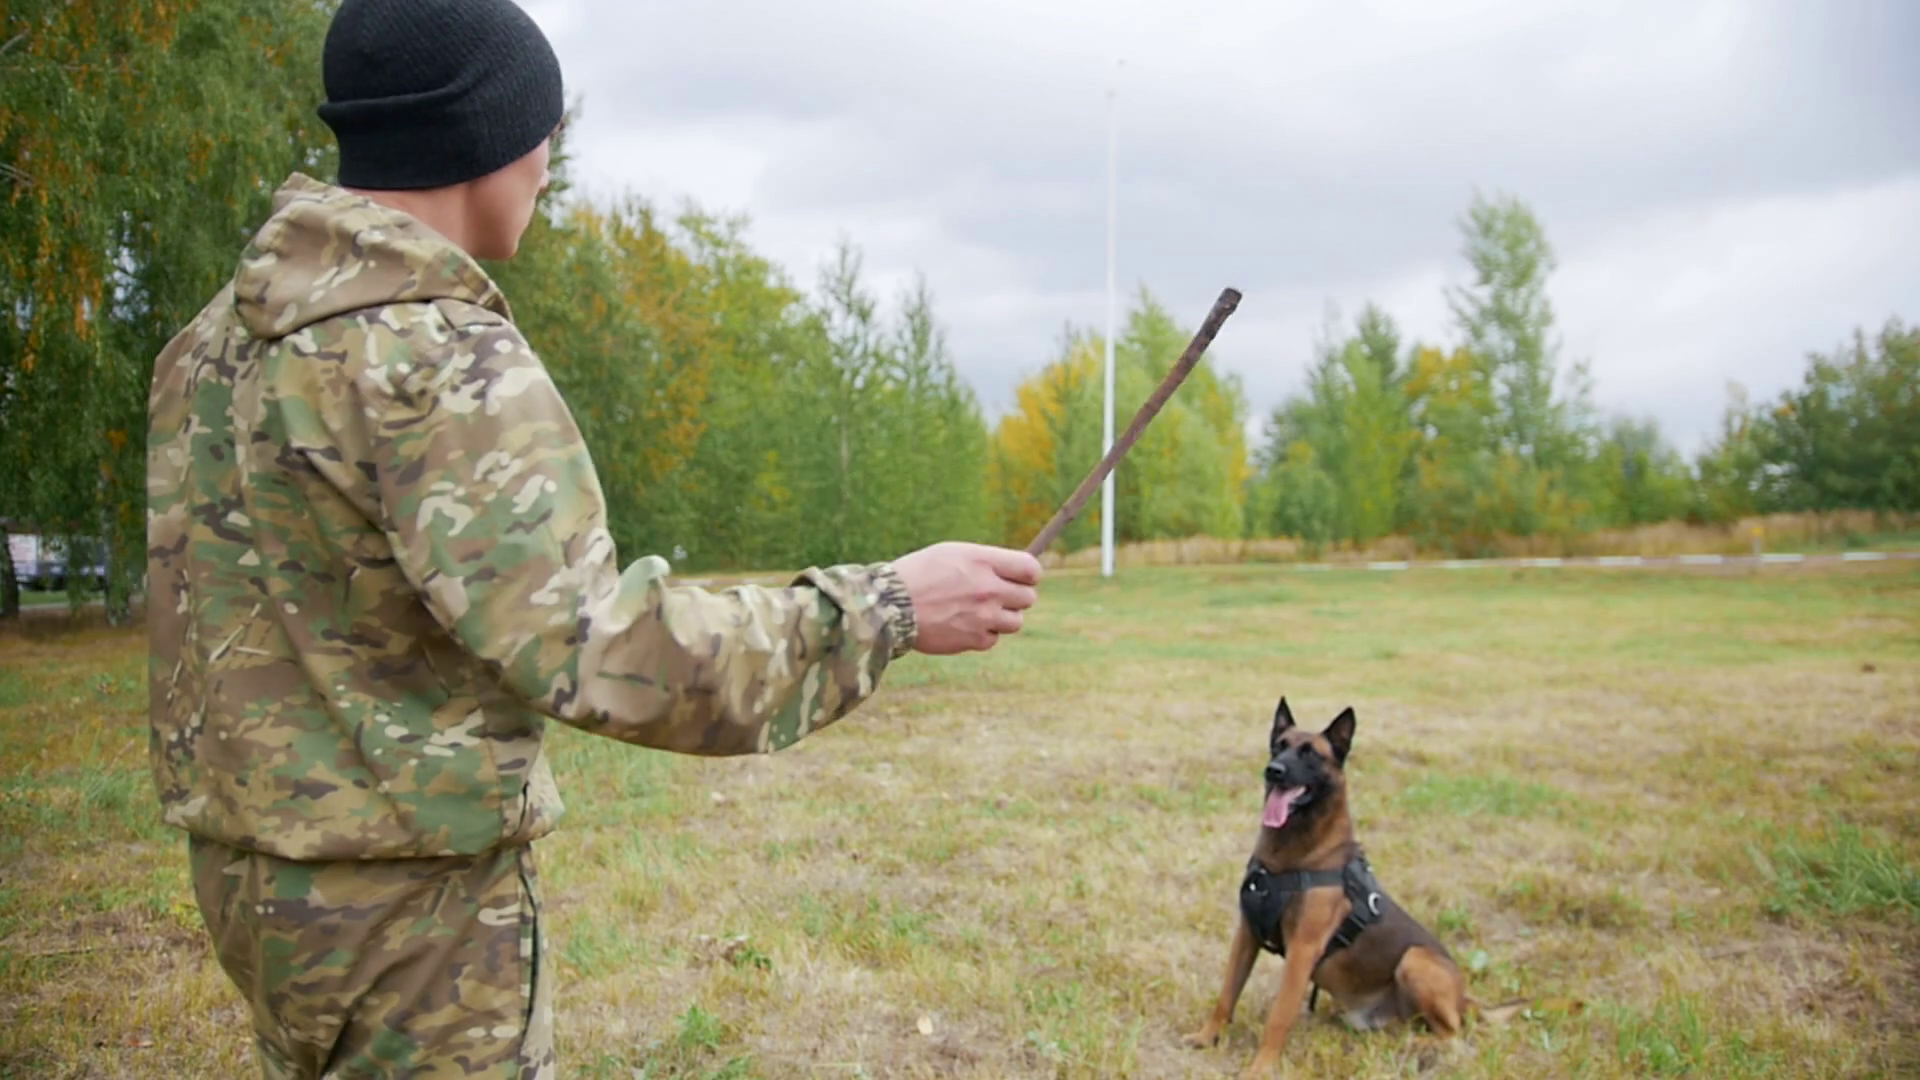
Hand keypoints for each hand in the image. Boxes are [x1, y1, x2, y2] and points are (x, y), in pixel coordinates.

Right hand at [890, 541, 1042, 654]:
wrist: (890, 604)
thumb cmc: (918, 574)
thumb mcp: (952, 554)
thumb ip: (985, 561)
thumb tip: (1012, 572)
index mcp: (984, 562)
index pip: (1031, 569)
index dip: (1028, 575)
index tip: (1017, 578)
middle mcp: (989, 588)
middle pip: (1028, 598)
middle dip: (1015, 597)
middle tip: (994, 596)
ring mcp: (983, 616)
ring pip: (1015, 621)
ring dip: (1002, 617)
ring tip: (977, 612)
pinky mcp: (973, 639)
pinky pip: (993, 639)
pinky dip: (982, 634)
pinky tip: (962, 625)